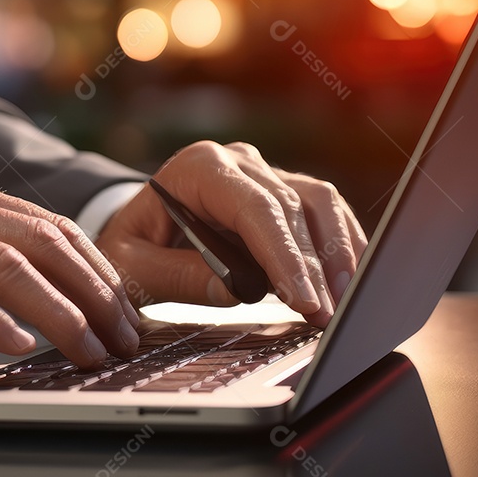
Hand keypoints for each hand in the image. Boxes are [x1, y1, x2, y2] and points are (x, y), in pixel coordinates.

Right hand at [0, 164, 139, 367]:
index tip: (119, 306)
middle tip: (121, 334)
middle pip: (35, 238)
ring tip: (88, 347)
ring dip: (57, 309)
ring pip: (1, 262)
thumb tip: (22, 290)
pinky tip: (18, 343)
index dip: (91, 266)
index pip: (40, 222)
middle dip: (91, 290)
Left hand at [95, 142, 367, 326]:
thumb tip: (237, 289)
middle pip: (294, 206)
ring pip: (319, 203)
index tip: (304, 298)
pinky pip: (323, 212)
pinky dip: (340, 245)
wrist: (135, 226)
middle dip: (315, 264)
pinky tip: (347, 282)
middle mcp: (238, 161)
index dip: (285, 255)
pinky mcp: (283, 191)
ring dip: (338, 253)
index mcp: (199, 167)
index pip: (255, 208)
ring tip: (345, 302)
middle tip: (329, 315)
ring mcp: (265, 172)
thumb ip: (178, 275)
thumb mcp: (132, 265)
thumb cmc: (131, 244)